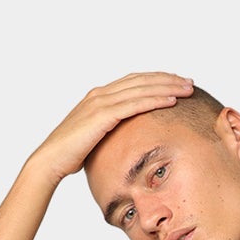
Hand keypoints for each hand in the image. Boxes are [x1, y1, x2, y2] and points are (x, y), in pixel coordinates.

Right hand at [31, 73, 194, 183]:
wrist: (50, 160)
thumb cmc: (70, 156)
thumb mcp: (94, 139)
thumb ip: (108, 132)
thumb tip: (121, 141)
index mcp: (99, 97)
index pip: (134, 82)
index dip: (157, 80)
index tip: (177, 84)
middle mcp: (101, 94)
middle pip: (141, 80)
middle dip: (167, 79)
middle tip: (189, 82)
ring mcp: (101, 102)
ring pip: (141, 89)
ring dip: (167, 87)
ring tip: (187, 88)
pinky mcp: (103, 115)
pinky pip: (135, 104)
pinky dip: (155, 100)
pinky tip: (171, 100)